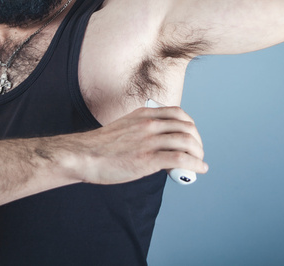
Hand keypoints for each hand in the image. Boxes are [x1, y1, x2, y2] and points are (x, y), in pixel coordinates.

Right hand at [72, 104, 207, 184]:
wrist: (83, 156)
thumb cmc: (100, 146)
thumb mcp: (124, 127)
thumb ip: (142, 130)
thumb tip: (159, 143)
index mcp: (143, 114)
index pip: (177, 113)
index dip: (190, 125)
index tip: (192, 136)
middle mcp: (149, 124)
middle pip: (186, 128)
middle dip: (197, 141)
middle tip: (198, 152)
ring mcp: (149, 141)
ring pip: (186, 142)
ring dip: (198, 153)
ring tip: (199, 162)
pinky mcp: (148, 159)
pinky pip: (180, 159)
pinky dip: (195, 164)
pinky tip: (199, 169)